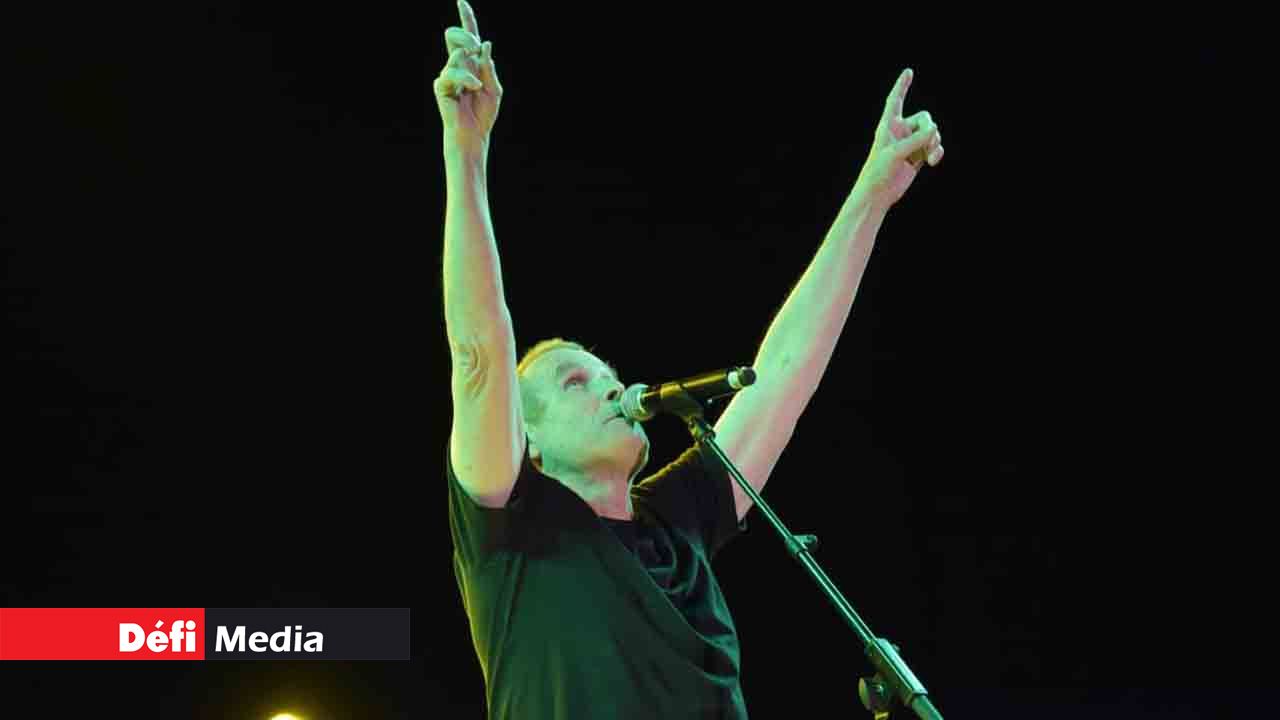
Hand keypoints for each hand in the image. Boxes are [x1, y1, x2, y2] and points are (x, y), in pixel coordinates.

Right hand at [433, 0, 502, 154]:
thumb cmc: (483, 113)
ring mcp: (447, 74)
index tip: (462, 1)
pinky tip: (473, 89)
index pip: (466, 35)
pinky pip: (453, 72)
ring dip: (471, 66)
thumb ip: (488, 66)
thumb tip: (485, 43)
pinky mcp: (441, 85)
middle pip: (454, 34)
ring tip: (477, 85)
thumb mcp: (493, 87)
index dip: (465, 17)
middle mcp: (457, 65)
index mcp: (471, 63)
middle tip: (476, 48)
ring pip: (456, 53)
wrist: (474, 133)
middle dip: (466, 35)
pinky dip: (467, 79)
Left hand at [853, 69, 943, 211]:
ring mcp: (910, 143)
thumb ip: (916, 139)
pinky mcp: (917, 155)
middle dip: (929, 130)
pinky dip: (936, 152)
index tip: (908, 72)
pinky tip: (934, 161)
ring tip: (931, 157)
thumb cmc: (879, 171)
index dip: (902, 86)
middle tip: (929, 143)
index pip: (895, 100)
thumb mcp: (897, 153)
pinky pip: (933, 146)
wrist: (879, 193)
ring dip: (934, 144)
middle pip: (924, 118)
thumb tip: (935, 128)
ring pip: (931, 133)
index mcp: (888, 125)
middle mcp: (900, 131)